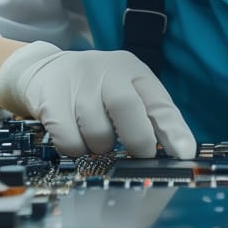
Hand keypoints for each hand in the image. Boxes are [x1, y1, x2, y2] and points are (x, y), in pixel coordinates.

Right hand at [0, 42, 196, 158]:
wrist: (43, 71)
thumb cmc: (95, 89)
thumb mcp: (126, 90)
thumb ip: (148, 116)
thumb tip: (175, 152)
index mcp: (132, 70)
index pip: (159, 101)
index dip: (174, 130)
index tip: (184, 154)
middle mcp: (106, 71)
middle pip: (127, 108)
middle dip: (138, 141)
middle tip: (140, 156)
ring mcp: (77, 84)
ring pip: (97, 133)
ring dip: (101, 148)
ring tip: (96, 138)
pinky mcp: (52, 100)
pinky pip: (70, 142)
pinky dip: (77, 150)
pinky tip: (76, 138)